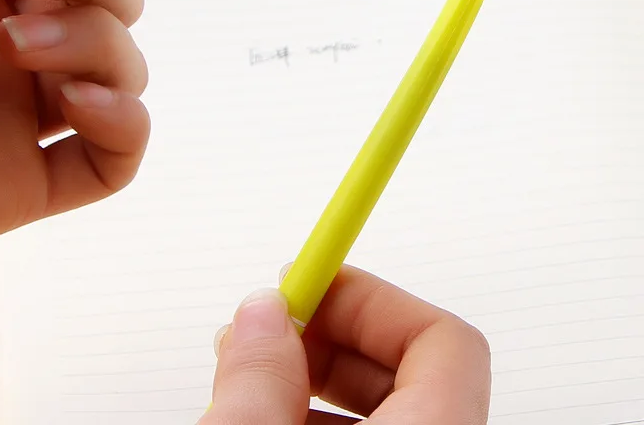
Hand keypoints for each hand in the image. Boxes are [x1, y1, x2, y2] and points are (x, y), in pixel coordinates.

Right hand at [204, 265, 490, 423]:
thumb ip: (261, 380)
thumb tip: (264, 312)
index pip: (444, 341)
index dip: (373, 299)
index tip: (311, 284)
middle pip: (411, 371)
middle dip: (332, 337)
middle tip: (269, 331)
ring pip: (385, 411)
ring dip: (316, 381)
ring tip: (250, 380)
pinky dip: (317, 421)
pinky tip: (268, 418)